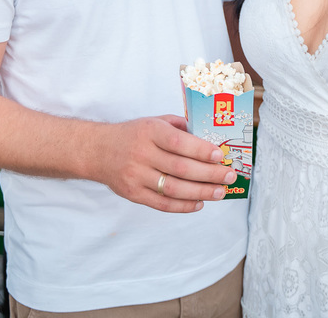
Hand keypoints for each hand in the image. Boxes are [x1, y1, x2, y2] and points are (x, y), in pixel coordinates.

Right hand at [90, 115, 237, 213]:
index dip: (201, 150)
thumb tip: (209, 138)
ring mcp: (136, 176)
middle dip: (209, 174)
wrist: (98, 151)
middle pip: (181, 168)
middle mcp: (142, 154)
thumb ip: (179, 128)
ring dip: (201, 192)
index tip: (220, 156)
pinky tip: (199, 203)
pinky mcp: (133, 194)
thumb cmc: (133, 135)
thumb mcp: (154, 121)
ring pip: (174, 189)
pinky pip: (162, 204)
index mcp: (149, 132)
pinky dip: (183, 206)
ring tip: (220, 192)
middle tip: (229, 176)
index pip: (178, 143)